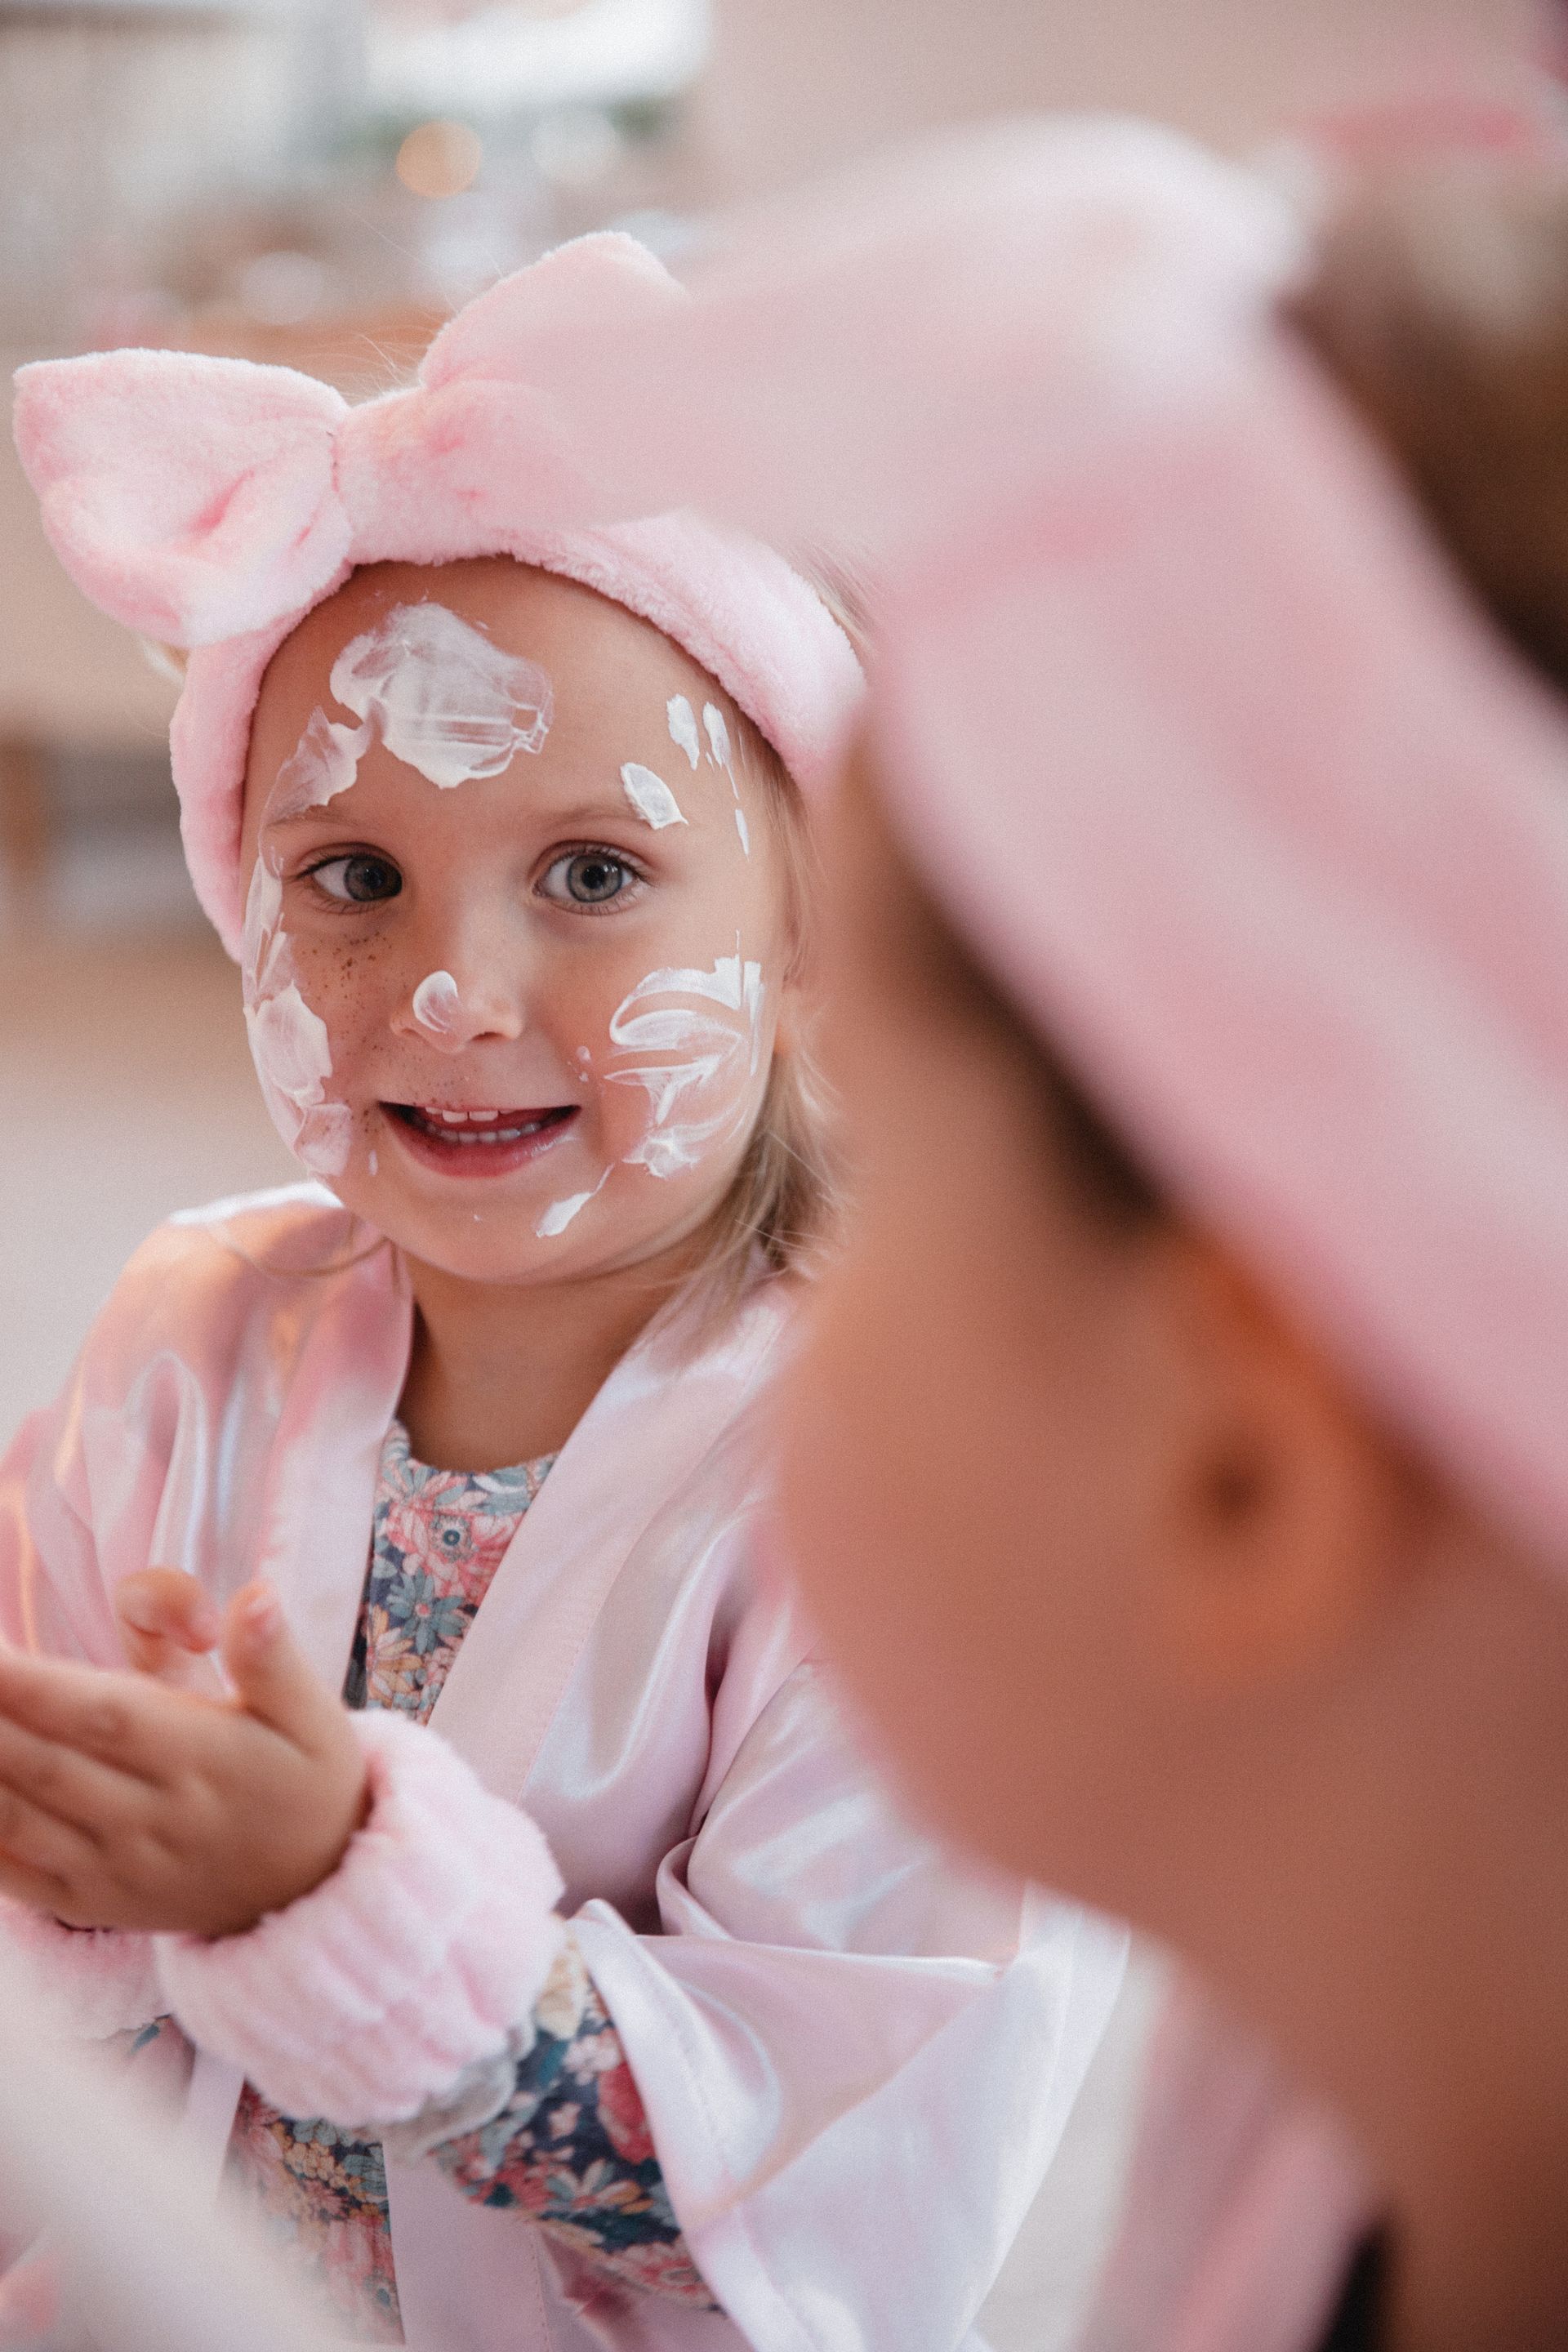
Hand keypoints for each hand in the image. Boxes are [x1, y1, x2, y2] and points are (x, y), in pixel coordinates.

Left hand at [0, 1585, 367, 1937]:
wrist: (313, 1892)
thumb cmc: (305, 1781)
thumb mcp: (312, 1716)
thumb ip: (273, 1656)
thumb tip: (254, 1597)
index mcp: (204, 1759)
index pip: (103, 1715)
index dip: (33, 1684)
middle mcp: (151, 1819)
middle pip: (42, 1762)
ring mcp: (113, 1868)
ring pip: (15, 1816)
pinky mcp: (87, 1902)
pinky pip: (10, 1871)